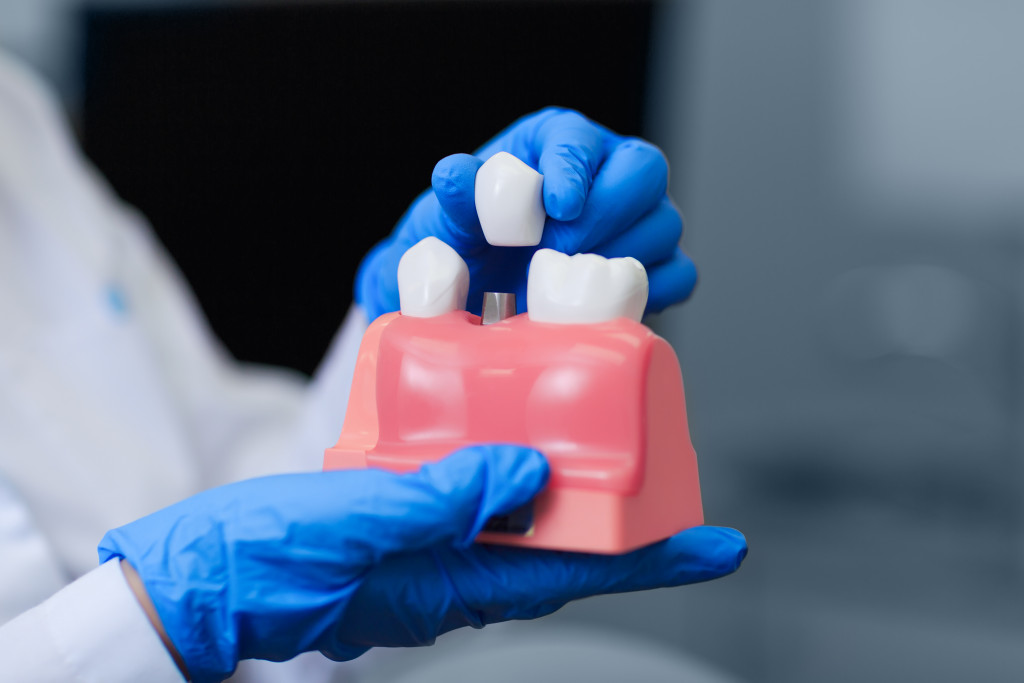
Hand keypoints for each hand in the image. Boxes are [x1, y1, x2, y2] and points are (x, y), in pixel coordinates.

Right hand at [99, 446, 745, 681]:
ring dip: (568, 483)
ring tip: (601, 436)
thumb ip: (444, 499)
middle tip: (671, 469)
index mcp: (458, 580)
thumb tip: (535, 474)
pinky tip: (503, 431)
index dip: (655, 560)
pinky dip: (502, 467)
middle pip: (564, 544)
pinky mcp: (398, 527)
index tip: (720, 545)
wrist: (194, 579)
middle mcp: (457, 571)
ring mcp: (429, 551)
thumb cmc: (264, 564)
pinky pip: (470, 498)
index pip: (581, 571)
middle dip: (625, 514)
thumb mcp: (357, 523)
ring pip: (520, 517)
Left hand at [356, 108, 693, 319]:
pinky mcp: (658, 265)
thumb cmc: (470, 246)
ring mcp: (640, 218)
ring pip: (665, 224)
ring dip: (623, 256)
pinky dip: (651, 291)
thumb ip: (455, 197)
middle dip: (606, 214)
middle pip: (645, 170)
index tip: (556, 206)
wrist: (484, 294)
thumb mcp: (449, 222)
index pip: (580, 139)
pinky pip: (679, 275)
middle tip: (560, 251)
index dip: (574, 169)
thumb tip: (453, 174)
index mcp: (559, 142)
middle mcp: (609, 171)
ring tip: (573, 283)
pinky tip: (605, 305)